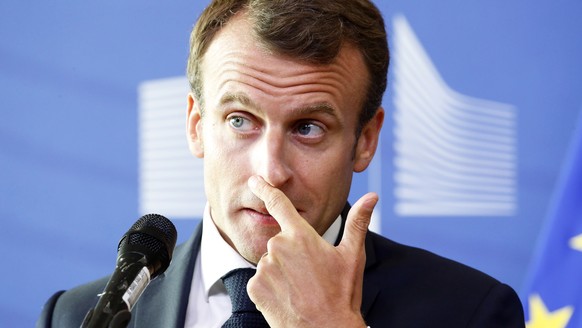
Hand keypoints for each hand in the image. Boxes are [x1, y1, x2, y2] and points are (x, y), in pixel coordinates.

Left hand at [246, 175, 376, 327]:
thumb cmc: (342, 294)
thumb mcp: (352, 256)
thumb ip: (358, 222)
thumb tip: (372, 196)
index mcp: (301, 236)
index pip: (279, 204)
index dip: (265, 189)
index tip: (254, 179)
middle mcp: (278, 248)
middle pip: (278, 242)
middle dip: (290, 253)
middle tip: (309, 274)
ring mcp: (264, 268)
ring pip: (269, 262)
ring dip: (280, 271)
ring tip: (300, 288)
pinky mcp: (255, 288)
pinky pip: (260, 281)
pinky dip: (270, 287)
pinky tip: (288, 297)